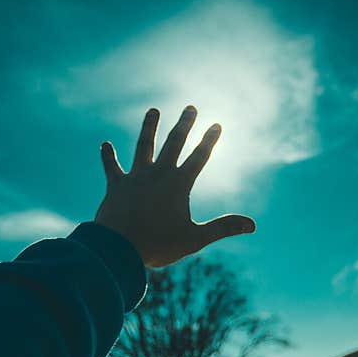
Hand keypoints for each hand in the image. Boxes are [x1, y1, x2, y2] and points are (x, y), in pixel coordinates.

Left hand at [94, 105, 255, 267]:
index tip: (217, 124)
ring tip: (153, 111)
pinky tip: (105, 145)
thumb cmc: (158, 245)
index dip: (209, 140)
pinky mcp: (116, 185)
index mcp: (178, 184)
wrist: (118, 248)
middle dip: (184, 124)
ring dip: (149, 127)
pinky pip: (111, 167)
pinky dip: (108, 156)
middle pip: (173, 143)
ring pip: (144, 146)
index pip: (199, 157)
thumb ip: (222, 228)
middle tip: (190, 108)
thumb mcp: (194, 238)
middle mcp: (158, 174)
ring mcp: (135, 177)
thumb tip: (252, 225)